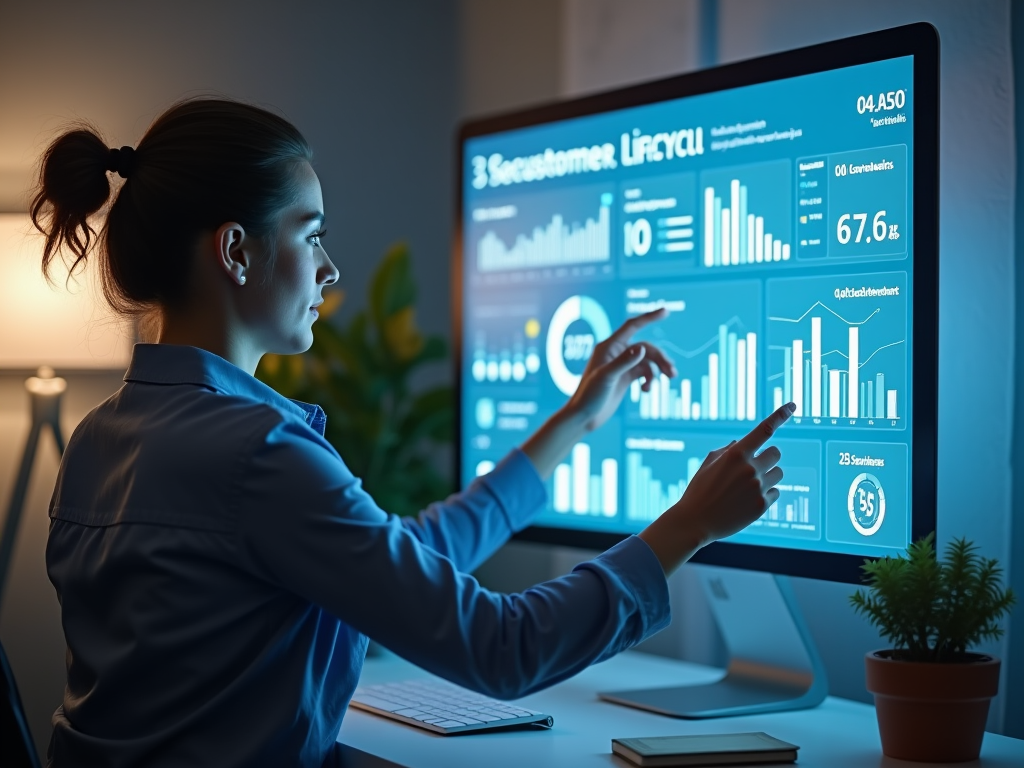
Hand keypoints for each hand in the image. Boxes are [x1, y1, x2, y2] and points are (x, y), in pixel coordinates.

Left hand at [564, 308, 675, 432]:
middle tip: (672, 373)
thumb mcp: (607, 377)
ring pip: (648, 360)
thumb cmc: (590, 395)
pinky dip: (650, 380)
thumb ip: (624, 362)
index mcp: (609, 347)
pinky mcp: (625, 378)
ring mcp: (622, 366)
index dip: (649, 317)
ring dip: (659, 369)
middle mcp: (616, 353)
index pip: (632, 326)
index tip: (666, 311)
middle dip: (661, 358)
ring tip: (670, 379)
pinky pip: (645, 372)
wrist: (584, 416)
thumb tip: (641, 348)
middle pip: (646, 348)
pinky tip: (646, 391)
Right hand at [638, 402, 795, 574]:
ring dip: (768, 476)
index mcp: (736, 454)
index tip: (793, 404)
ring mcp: (758, 487)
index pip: (764, 430)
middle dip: (767, 457)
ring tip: (748, 487)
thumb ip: (728, 450)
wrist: (695, 521)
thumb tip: (742, 442)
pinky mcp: (762, 505)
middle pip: (776, 453)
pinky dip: (765, 495)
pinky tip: (748, 501)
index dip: (780, 416)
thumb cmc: (699, 490)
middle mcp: (750, 468)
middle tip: (755, 466)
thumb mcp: (708, 464)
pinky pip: (775, 492)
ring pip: (778, 473)